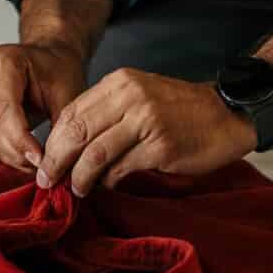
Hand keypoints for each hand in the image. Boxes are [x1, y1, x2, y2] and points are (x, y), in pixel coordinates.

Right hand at [0, 42, 87, 170]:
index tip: (40, 160)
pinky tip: (24, 154)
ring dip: (11, 154)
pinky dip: (4, 150)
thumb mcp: (68, 94)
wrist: (50, 57)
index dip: (21, 140)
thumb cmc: (59, 70)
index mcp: (4, 60)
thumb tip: (54, 163)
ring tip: (36, 161)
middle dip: (17, 151)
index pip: (6, 109)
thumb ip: (60, 127)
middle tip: (43, 166)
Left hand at [35, 69, 253, 196]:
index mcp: (120, 83)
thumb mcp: (139, 96)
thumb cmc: (180, 110)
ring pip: (94, 154)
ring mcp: (146, 121)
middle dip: (57, 160)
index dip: (54, 140)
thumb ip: (107, 112)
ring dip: (79, 177)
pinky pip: (120, 169)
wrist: (227, 114)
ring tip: (76, 189)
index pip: (72, 111)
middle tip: (48, 180)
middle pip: (76, 132)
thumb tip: (69, 145)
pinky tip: (107, 186)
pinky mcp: (160, 147)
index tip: (45, 160)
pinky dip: (108, 181)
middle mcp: (130, 98)